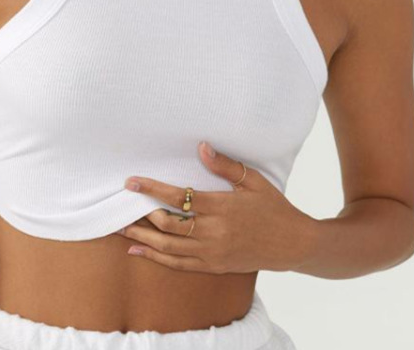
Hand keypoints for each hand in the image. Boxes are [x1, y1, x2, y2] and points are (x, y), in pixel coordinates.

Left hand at [118, 141, 317, 273]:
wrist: (293, 244)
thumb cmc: (273, 207)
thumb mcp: (254, 181)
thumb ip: (225, 165)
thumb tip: (201, 146)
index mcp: (221, 208)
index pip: (178, 197)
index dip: (152, 189)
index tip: (131, 182)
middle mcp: (212, 232)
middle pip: (167, 225)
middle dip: (141, 216)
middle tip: (120, 207)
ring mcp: (211, 252)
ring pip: (168, 247)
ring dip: (143, 238)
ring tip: (121, 230)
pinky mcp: (213, 266)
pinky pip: (178, 264)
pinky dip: (156, 258)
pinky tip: (138, 251)